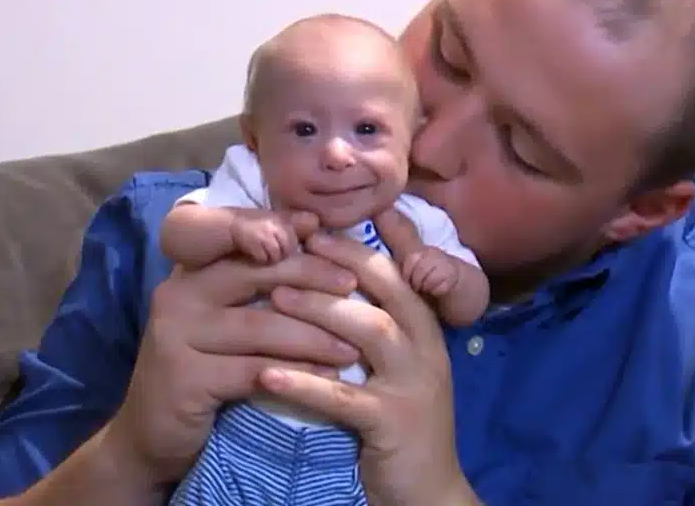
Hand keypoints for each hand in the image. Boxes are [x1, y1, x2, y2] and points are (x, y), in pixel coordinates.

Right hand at [102, 209, 360, 488]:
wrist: (153, 435)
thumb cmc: (203, 367)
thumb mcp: (224, 316)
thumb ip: (254, 279)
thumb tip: (309, 231)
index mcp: (189, 270)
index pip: (233, 232)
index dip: (277, 226)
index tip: (319, 228)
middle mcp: (178, 293)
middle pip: (255, 271)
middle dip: (311, 275)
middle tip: (352, 286)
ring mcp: (176, 334)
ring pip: (261, 325)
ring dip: (314, 335)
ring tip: (353, 345)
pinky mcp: (184, 377)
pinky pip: (254, 370)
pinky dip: (298, 372)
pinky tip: (328, 375)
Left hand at [257, 208, 478, 505]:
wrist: (427, 494)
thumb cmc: (402, 425)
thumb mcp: (398, 370)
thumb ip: (377, 329)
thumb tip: (337, 288)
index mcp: (426, 332)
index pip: (404, 272)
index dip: (373, 240)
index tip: (329, 216)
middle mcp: (427, 349)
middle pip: (388, 289)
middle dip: (341, 261)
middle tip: (295, 243)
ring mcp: (414, 385)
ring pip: (370, 331)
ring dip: (320, 310)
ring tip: (273, 296)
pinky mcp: (394, 422)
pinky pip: (344, 398)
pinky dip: (305, 383)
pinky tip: (267, 374)